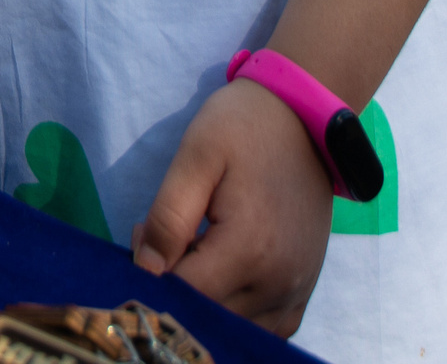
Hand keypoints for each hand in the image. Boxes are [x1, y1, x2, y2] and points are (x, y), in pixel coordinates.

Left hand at [131, 78, 332, 337]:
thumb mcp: (196, 157)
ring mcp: (296, 289)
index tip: (143, 233)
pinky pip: (267, 329)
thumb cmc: (242, 128)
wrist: (302, 117)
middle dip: (175, 286)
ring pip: (234, 327)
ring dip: (204, 301)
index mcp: (250, 249)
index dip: (153, 270)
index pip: (186, 293)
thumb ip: (169, 216)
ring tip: (195, 252)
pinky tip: (220, 276)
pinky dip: (236, 315)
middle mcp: (278, 281)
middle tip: (167, 239)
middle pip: (208, 315)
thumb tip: (146, 268)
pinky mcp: (304, 289)